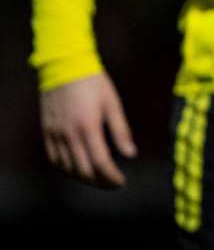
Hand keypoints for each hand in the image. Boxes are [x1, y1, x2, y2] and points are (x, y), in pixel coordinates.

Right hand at [41, 72, 135, 187]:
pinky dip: (65, 168)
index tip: (121, 182)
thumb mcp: (113, 104)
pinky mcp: (46, 130)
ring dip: (82, 177)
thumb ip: (121, 131)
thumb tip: (130, 154)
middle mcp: (69, 134)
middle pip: (83, 170)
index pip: (100, 163)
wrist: (64, 66)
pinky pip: (53, 158)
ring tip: (97, 177)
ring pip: (66, 167)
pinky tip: (76, 168)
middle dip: (99, 182)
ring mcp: (55, 133)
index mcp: (89, 127)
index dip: (111, 177)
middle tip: (112, 183)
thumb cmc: (93, 83)